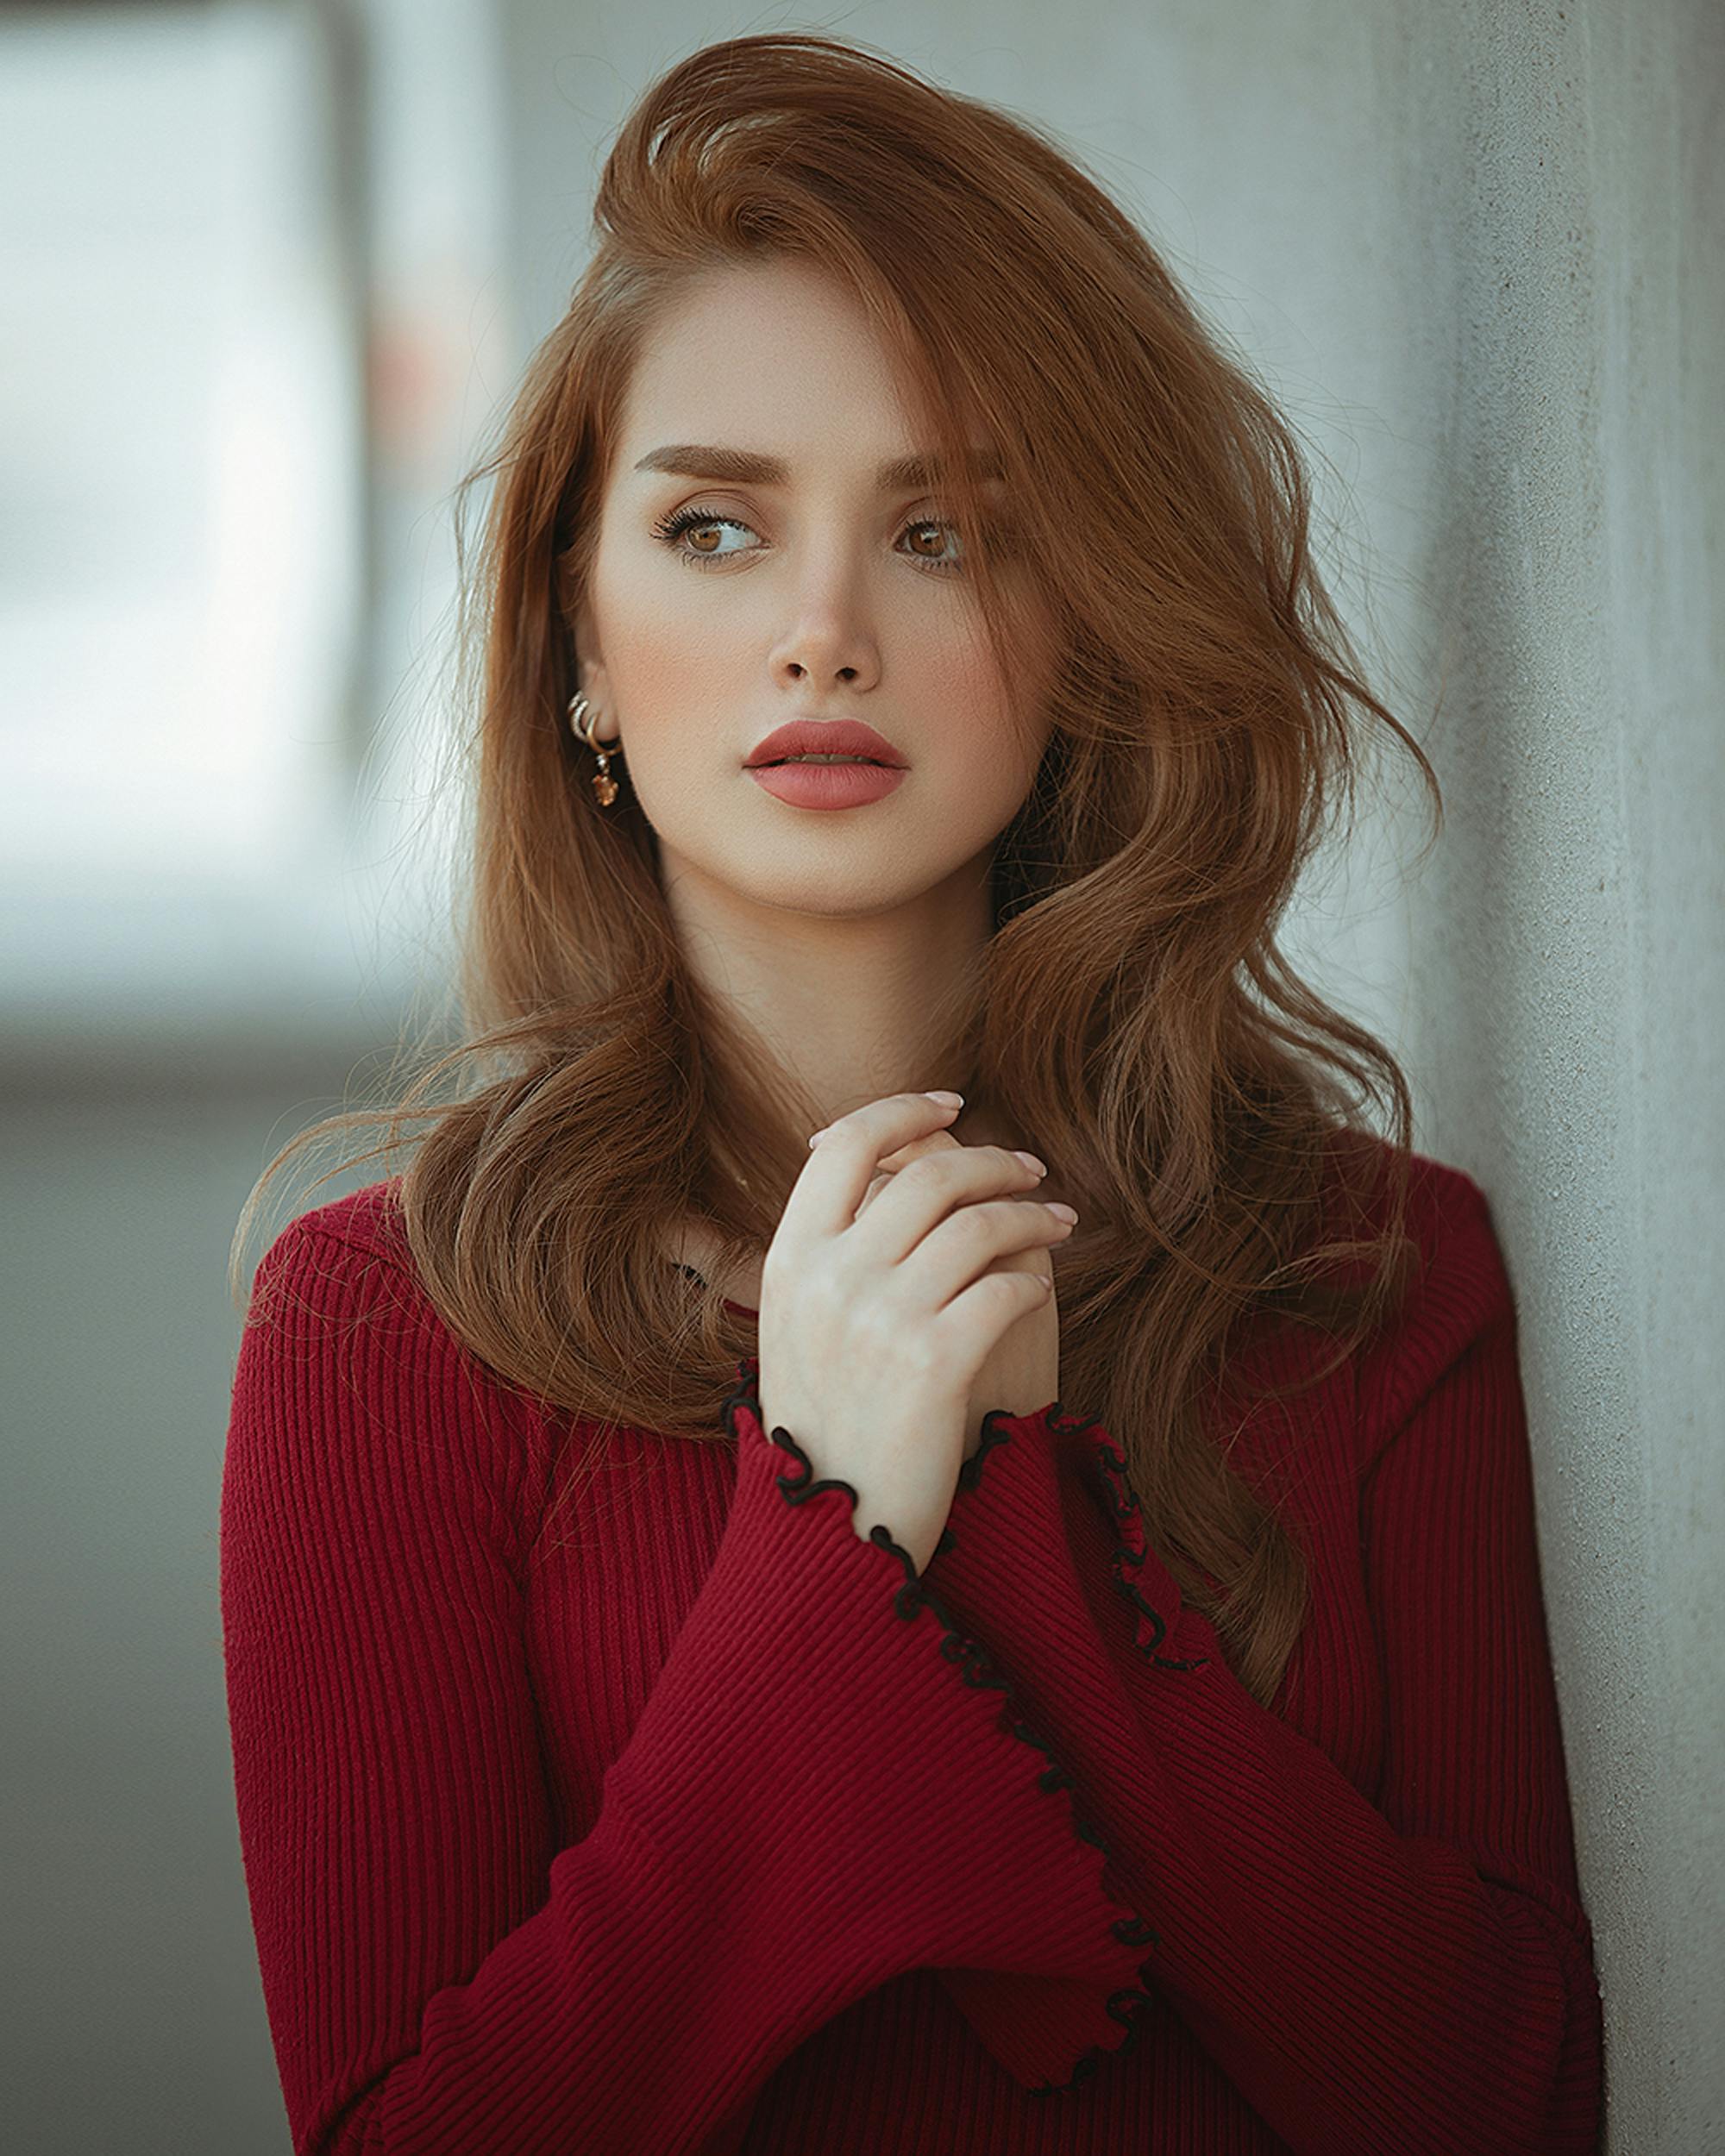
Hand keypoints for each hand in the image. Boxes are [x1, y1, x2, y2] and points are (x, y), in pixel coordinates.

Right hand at [755, 1092, 1076, 1572]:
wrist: (829, 1529)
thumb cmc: (824, 1425)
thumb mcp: (794, 1328)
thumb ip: (827, 1253)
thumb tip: (885, 1171)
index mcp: (788, 1259)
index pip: (847, 1144)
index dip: (905, 1110)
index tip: (954, 1106)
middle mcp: (829, 1278)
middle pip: (929, 1172)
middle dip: (993, 1160)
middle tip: (1030, 1170)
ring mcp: (880, 1319)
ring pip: (979, 1224)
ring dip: (1030, 1214)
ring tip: (1057, 1222)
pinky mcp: (934, 1364)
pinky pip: (1006, 1288)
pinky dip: (1034, 1279)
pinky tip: (1043, 1288)